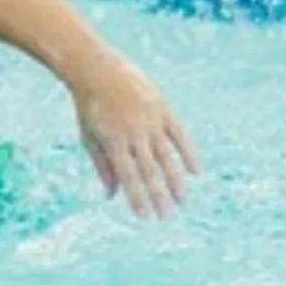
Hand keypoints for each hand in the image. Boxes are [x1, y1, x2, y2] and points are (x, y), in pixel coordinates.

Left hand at [72, 55, 198, 218]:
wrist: (96, 68)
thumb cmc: (89, 106)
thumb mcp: (89, 136)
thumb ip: (102, 166)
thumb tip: (111, 196)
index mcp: (114, 141)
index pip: (129, 177)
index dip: (137, 199)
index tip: (145, 217)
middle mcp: (134, 132)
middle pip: (150, 171)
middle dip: (159, 196)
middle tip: (166, 217)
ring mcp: (150, 119)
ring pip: (167, 156)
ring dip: (175, 181)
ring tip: (181, 201)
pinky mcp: (162, 108)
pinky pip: (179, 134)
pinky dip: (188, 153)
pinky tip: (196, 171)